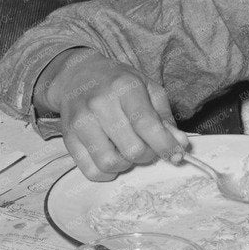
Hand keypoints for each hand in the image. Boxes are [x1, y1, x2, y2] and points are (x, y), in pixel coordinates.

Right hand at [42, 48, 185, 181]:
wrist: (77, 77)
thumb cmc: (118, 84)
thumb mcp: (148, 89)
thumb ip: (165, 118)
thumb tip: (180, 144)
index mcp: (124, 87)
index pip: (146, 124)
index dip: (165, 145)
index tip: (176, 155)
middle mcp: (100, 104)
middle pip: (132, 149)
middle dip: (147, 155)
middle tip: (148, 147)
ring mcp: (81, 122)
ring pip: (110, 164)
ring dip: (126, 164)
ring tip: (128, 151)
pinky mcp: (68, 139)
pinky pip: (91, 171)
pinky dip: (107, 172)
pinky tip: (112, 156)